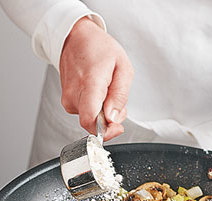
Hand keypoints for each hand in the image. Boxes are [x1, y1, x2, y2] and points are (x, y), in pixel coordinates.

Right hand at [59, 17, 133, 139]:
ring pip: (90, 119)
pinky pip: (85, 113)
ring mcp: (68, 98)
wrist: (75, 37)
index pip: (90, 121)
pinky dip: (96, 108)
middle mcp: (74, 95)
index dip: (106, 131)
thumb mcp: (123, 68)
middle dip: (110, 119)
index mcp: (89, 85)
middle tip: (117, 101)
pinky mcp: (67, 101)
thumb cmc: (99, 49)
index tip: (117, 127)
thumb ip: (120, 96)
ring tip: (107, 90)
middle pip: (93, 124)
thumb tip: (113, 119)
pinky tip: (98, 92)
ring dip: (104, 112)